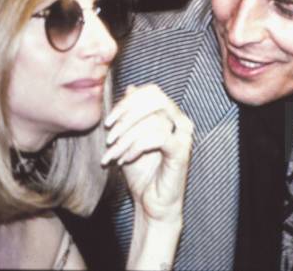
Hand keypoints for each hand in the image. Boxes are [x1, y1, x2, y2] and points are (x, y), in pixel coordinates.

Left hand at [102, 84, 192, 223]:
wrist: (150, 204)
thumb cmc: (141, 172)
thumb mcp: (128, 139)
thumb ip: (130, 114)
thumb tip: (131, 88)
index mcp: (169, 114)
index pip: (151, 92)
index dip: (127, 102)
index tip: (108, 122)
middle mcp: (180, 120)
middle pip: (154, 98)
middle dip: (126, 115)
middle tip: (109, 136)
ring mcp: (184, 135)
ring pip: (152, 120)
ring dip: (125, 138)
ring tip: (113, 155)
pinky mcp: (182, 151)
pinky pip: (158, 136)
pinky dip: (136, 147)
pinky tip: (126, 159)